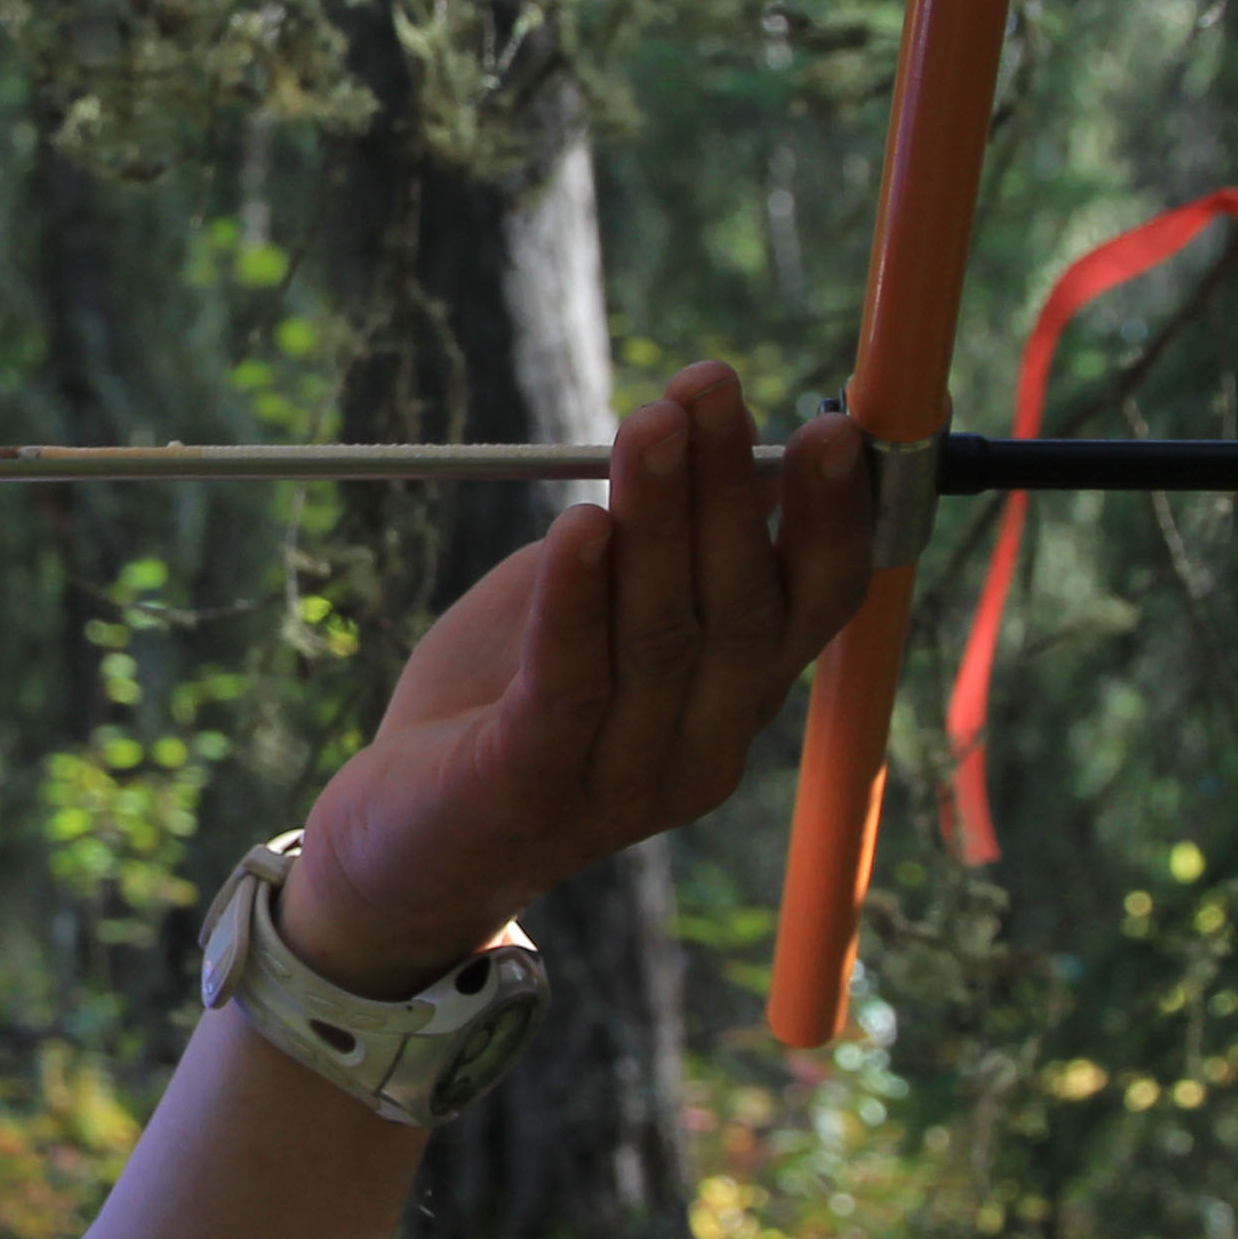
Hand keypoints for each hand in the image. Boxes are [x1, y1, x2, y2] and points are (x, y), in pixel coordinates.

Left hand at [282, 367, 874, 998]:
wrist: (400, 851)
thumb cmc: (502, 707)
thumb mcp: (589, 612)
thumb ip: (652, 544)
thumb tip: (719, 429)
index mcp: (734, 706)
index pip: (815, 607)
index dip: (833, 517)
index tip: (837, 422)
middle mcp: (698, 751)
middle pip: (741, 610)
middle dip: (732, 489)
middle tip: (713, 388)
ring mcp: (619, 782)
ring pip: (662, 638)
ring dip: (661, 518)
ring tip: (651, 422)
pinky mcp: (527, 789)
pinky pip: (567, 687)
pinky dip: (576, 600)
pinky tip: (580, 523)